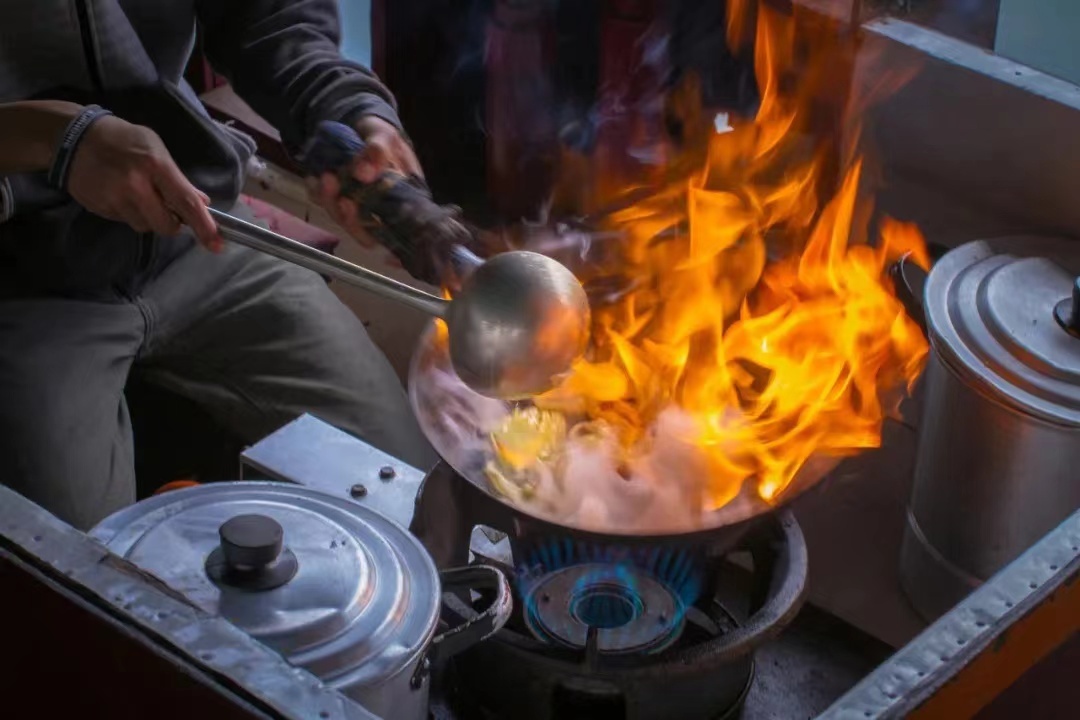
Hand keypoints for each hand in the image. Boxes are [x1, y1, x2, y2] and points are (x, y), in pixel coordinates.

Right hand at [67, 115, 222, 250]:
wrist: (74, 137)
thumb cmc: (124, 139)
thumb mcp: (156, 148)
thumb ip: (179, 178)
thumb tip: (202, 203)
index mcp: (155, 165)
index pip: (186, 203)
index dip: (204, 226)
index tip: (216, 245)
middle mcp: (135, 185)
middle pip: (166, 226)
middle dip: (172, 223)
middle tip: (167, 208)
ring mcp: (114, 198)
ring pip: (144, 226)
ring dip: (148, 217)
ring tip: (137, 194)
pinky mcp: (99, 207)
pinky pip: (124, 222)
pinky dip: (128, 213)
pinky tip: (119, 194)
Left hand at [311, 116, 421, 255]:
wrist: (355, 124)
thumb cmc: (379, 135)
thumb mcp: (383, 135)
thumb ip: (377, 152)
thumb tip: (364, 174)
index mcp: (404, 201)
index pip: (403, 232)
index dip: (396, 248)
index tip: (384, 251)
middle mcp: (381, 210)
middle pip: (369, 233)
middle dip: (352, 220)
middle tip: (343, 199)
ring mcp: (356, 206)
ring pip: (344, 220)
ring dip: (332, 203)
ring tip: (326, 178)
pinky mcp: (335, 198)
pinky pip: (323, 203)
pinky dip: (316, 192)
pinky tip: (314, 177)